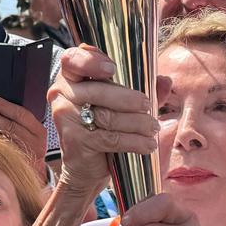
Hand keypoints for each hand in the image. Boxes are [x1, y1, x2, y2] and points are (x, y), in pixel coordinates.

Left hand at [0, 95, 49, 175]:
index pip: (21, 114)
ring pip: (3, 141)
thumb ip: (18, 120)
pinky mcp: (14, 166)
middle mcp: (34, 144)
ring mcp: (24, 156)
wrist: (33, 170)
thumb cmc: (29, 146)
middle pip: (10, 127)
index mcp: (38, 131)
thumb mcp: (31, 132)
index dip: (4, 106)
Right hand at [48, 46, 158, 195]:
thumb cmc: (103, 128)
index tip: (112, 68)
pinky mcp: (73, 140)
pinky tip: (147, 144)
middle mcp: (61, 93)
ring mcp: (65, 117)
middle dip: (128, 99)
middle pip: (97, 91)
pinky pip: (109, 138)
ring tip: (153, 127)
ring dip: (136, 122)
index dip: (91, 61)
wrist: (86, 166)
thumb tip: (165, 81)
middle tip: (148, 106)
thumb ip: (142, 89)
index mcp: (70, 76)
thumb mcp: (122, 104)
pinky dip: (133, 141)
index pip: (73, 59)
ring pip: (106, 116)